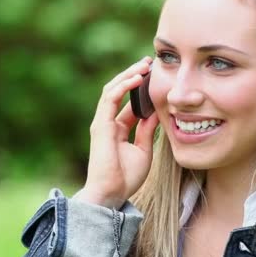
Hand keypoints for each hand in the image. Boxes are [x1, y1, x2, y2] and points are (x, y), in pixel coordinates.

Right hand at [74, 56, 158, 208]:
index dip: (141, 89)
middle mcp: (108, 122)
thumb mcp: (143, 150)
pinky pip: (110, 98)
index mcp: (117, 129)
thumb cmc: (126, 177)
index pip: (128, 102)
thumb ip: (146, 130)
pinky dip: (123, 86)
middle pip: (119, 91)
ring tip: (144, 65)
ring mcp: (102, 122)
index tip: (155, 77)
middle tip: (149, 63)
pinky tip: (137, 78)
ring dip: (128, 75)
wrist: (111, 193)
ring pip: (112, 89)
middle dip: (133, 75)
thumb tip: (155, 113)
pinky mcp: (100, 124)